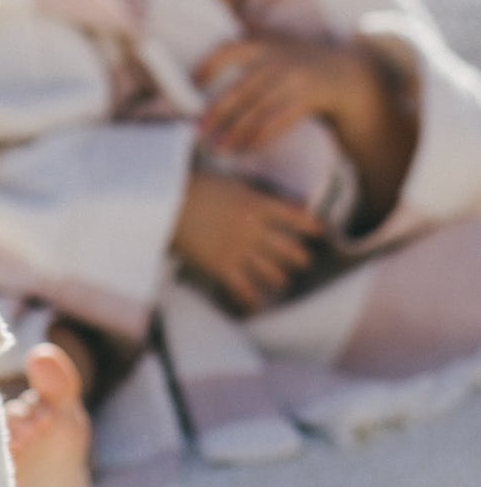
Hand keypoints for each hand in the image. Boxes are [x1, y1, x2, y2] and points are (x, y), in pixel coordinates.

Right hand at [171, 168, 323, 314]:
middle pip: (288, 250)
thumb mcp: (230, 182)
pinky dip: (252, 298)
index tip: (319, 231)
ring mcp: (239, 250)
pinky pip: (244, 288)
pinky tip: (257, 304)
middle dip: (299, 257)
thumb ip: (252, 192)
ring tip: (281, 281)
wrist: (167, 203)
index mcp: (256, 205)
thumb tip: (271, 196)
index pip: (293, 217)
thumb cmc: (195, 187)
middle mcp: (253, 230)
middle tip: (302, 261)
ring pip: (272, 272)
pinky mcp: (221, 266)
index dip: (309, 226)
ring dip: (280, 278)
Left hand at [194, 35, 378, 154]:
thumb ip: (253, 35)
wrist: (346, 73)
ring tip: (217, 146)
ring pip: (257, 111)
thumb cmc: (301, 59)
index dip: (208, 66)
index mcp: (262, 46)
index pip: (228, 51)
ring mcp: (291, 81)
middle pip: (240, 90)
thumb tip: (221, 30)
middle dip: (217, 112)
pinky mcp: (305, 100)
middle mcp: (275, 62)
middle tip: (198, 130)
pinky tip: (244, 149)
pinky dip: (259, 138)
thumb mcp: (278, 41)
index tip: (192, 84)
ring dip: (235, 131)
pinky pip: (277, 122)